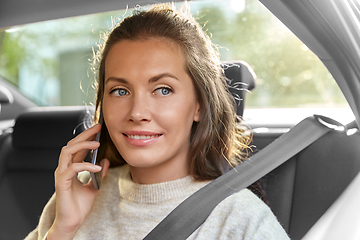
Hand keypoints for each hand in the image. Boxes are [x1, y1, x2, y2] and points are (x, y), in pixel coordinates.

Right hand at [47, 124, 109, 239]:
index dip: (87, 137)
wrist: (73, 222)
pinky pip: (72, 168)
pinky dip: (85, 165)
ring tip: (97, 144)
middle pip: (71, 144)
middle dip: (84, 135)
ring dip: (82, 145)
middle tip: (97, 129)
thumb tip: (106, 161)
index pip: (77, 147)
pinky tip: (97, 167)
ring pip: (67, 151)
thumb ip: (99, 173)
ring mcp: (61, 174)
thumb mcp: (95, 186)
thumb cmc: (80, 205)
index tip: (98, 129)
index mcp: (71, 167)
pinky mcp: (61, 183)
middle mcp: (64, 168)